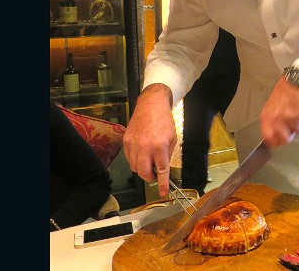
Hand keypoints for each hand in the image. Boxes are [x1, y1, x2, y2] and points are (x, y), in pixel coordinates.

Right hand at [122, 83, 177, 197]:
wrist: (151, 106)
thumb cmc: (164, 121)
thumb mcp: (172, 138)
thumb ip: (167, 154)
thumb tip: (162, 168)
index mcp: (160, 147)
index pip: (161, 170)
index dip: (162, 184)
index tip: (163, 192)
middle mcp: (145, 147)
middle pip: (144, 173)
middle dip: (150, 178)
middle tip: (155, 176)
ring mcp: (133, 144)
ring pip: (135, 167)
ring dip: (142, 169)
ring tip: (149, 162)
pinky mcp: (126, 141)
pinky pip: (129, 158)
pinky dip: (135, 161)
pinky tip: (141, 155)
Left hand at [259, 75, 298, 147]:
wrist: (293, 82)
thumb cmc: (283, 94)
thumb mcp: (271, 108)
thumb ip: (271, 122)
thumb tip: (273, 137)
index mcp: (266, 117)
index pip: (268, 138)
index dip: (275, 143)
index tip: (280, 142)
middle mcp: (275, 119)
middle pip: (285, 139)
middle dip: (290, 135)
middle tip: (291, 128)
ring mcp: (287, 117)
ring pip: (296, 131)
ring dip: (297, 124)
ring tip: (295, 113)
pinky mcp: (298, 114)